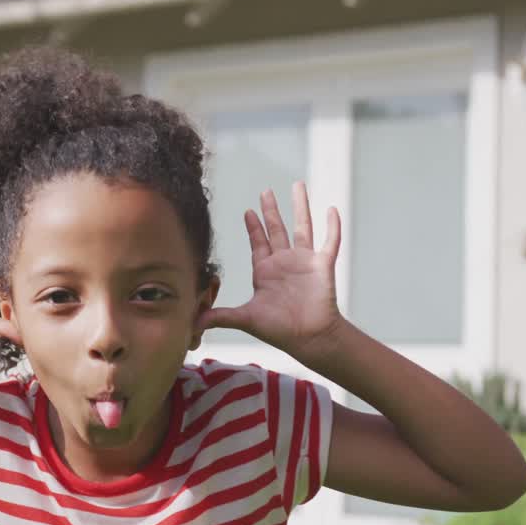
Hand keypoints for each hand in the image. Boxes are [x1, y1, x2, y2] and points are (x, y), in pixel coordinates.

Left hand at [197, 181, 343, 360]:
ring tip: (298, 185)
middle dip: (271, 210)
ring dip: (300, 207)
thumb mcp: (245, 319)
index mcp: (266, 271)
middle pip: (277, 229)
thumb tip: (193, 323)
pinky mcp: (322, 265)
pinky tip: (332, 209)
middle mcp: (284, 263)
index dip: (254, 227)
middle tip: (265, 191)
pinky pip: (329, 241)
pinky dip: (332, 226)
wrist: (309, 338)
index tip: (248, 211)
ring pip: (303, 227)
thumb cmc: (280, 330)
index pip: (258, 243)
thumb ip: (220, 317)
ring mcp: (304, 262)